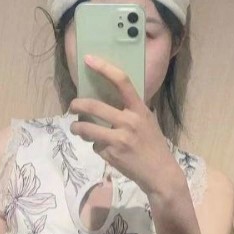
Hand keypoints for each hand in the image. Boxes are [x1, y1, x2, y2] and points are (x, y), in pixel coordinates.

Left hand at [69, 56, 185, 197]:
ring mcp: (120, 139)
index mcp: (140, 109)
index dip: (103, 68)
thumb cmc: (153, 146)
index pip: (122, 81)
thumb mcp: (148, 122)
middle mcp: (129, 121)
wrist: (160, 174)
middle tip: (72, 106)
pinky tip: (103, 150)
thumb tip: (110, 98)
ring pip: (86, 128)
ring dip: (76, 127)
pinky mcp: (112, 154)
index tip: (88, 59)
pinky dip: (95, 146)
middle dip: (77, 105)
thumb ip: (132, 110)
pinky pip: (95, 146)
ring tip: (76, 128)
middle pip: (94, 105)